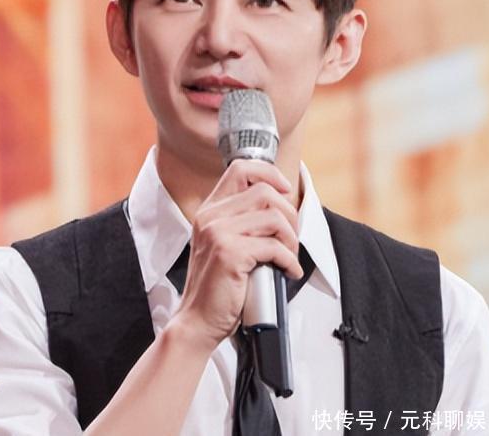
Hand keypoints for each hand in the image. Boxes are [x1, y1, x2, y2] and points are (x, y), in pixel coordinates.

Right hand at [171, 159, 301, 350]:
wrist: (197, 320)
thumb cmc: (217, 286)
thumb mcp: (222, 244)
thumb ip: (241, 221)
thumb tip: (281, 206)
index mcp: (209, 210)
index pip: (240, 169)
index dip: (269, 173)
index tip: (285, 189)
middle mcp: (210, 216)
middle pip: (265, 191)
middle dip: (289, 214)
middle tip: (290, 239)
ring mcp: (218, 233)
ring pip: (274, 217)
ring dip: (291, 239)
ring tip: (288, 257)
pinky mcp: (229, 253)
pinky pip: (274, 247)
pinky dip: (289, 260)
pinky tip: (287, 272)